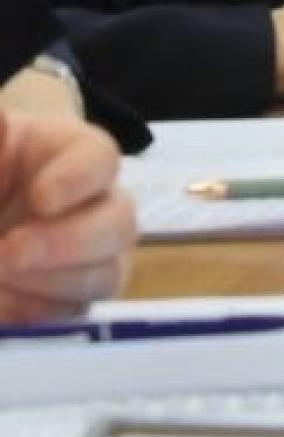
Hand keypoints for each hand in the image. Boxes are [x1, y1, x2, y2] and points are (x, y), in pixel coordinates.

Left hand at [0, 111, 133, 322]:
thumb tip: (1, 122)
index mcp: (74, 155)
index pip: (100, 159)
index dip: (78, 179)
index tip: (39, 197)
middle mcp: (98, 204)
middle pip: (119, 221)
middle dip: (67, 242)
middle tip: (7, 254)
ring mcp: (94, 254)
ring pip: (106, 273)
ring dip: (50, 283)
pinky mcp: (75, 296)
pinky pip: (77, 312)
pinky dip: (39, 313)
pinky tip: (2, 304)